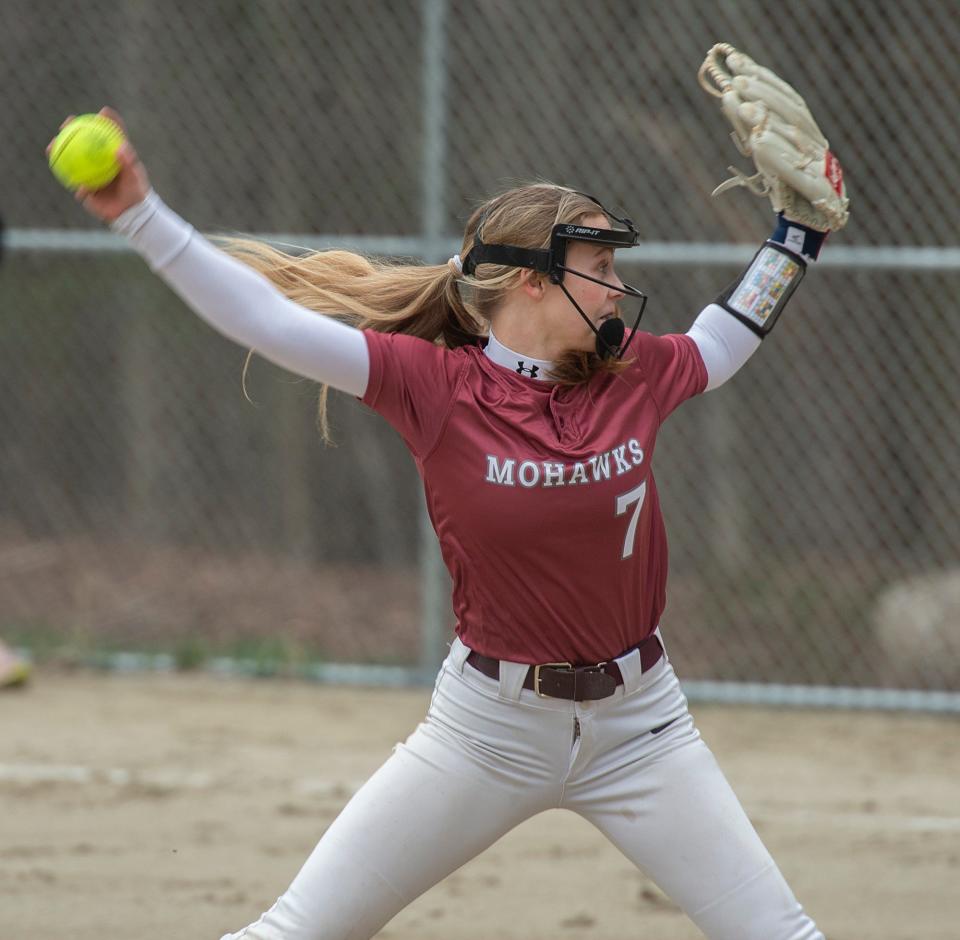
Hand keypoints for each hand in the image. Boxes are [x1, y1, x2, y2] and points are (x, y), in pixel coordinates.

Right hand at [47, 107, 150, 223]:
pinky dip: (69, 177)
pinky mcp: (84, 187)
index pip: (109, 134)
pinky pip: (73, 181)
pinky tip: (67, 176)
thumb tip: (120, 148)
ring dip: (59, 149)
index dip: (105, 121)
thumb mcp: (135, 177)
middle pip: (83, 140)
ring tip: (52, 145)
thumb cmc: (136, 192)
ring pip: (71, 158)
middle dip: (73, 128)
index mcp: (112, 154)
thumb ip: (128, 163)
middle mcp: (98, 160)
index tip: (103, 112)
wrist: (131, 213)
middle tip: (68, 122)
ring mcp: (89, 171)